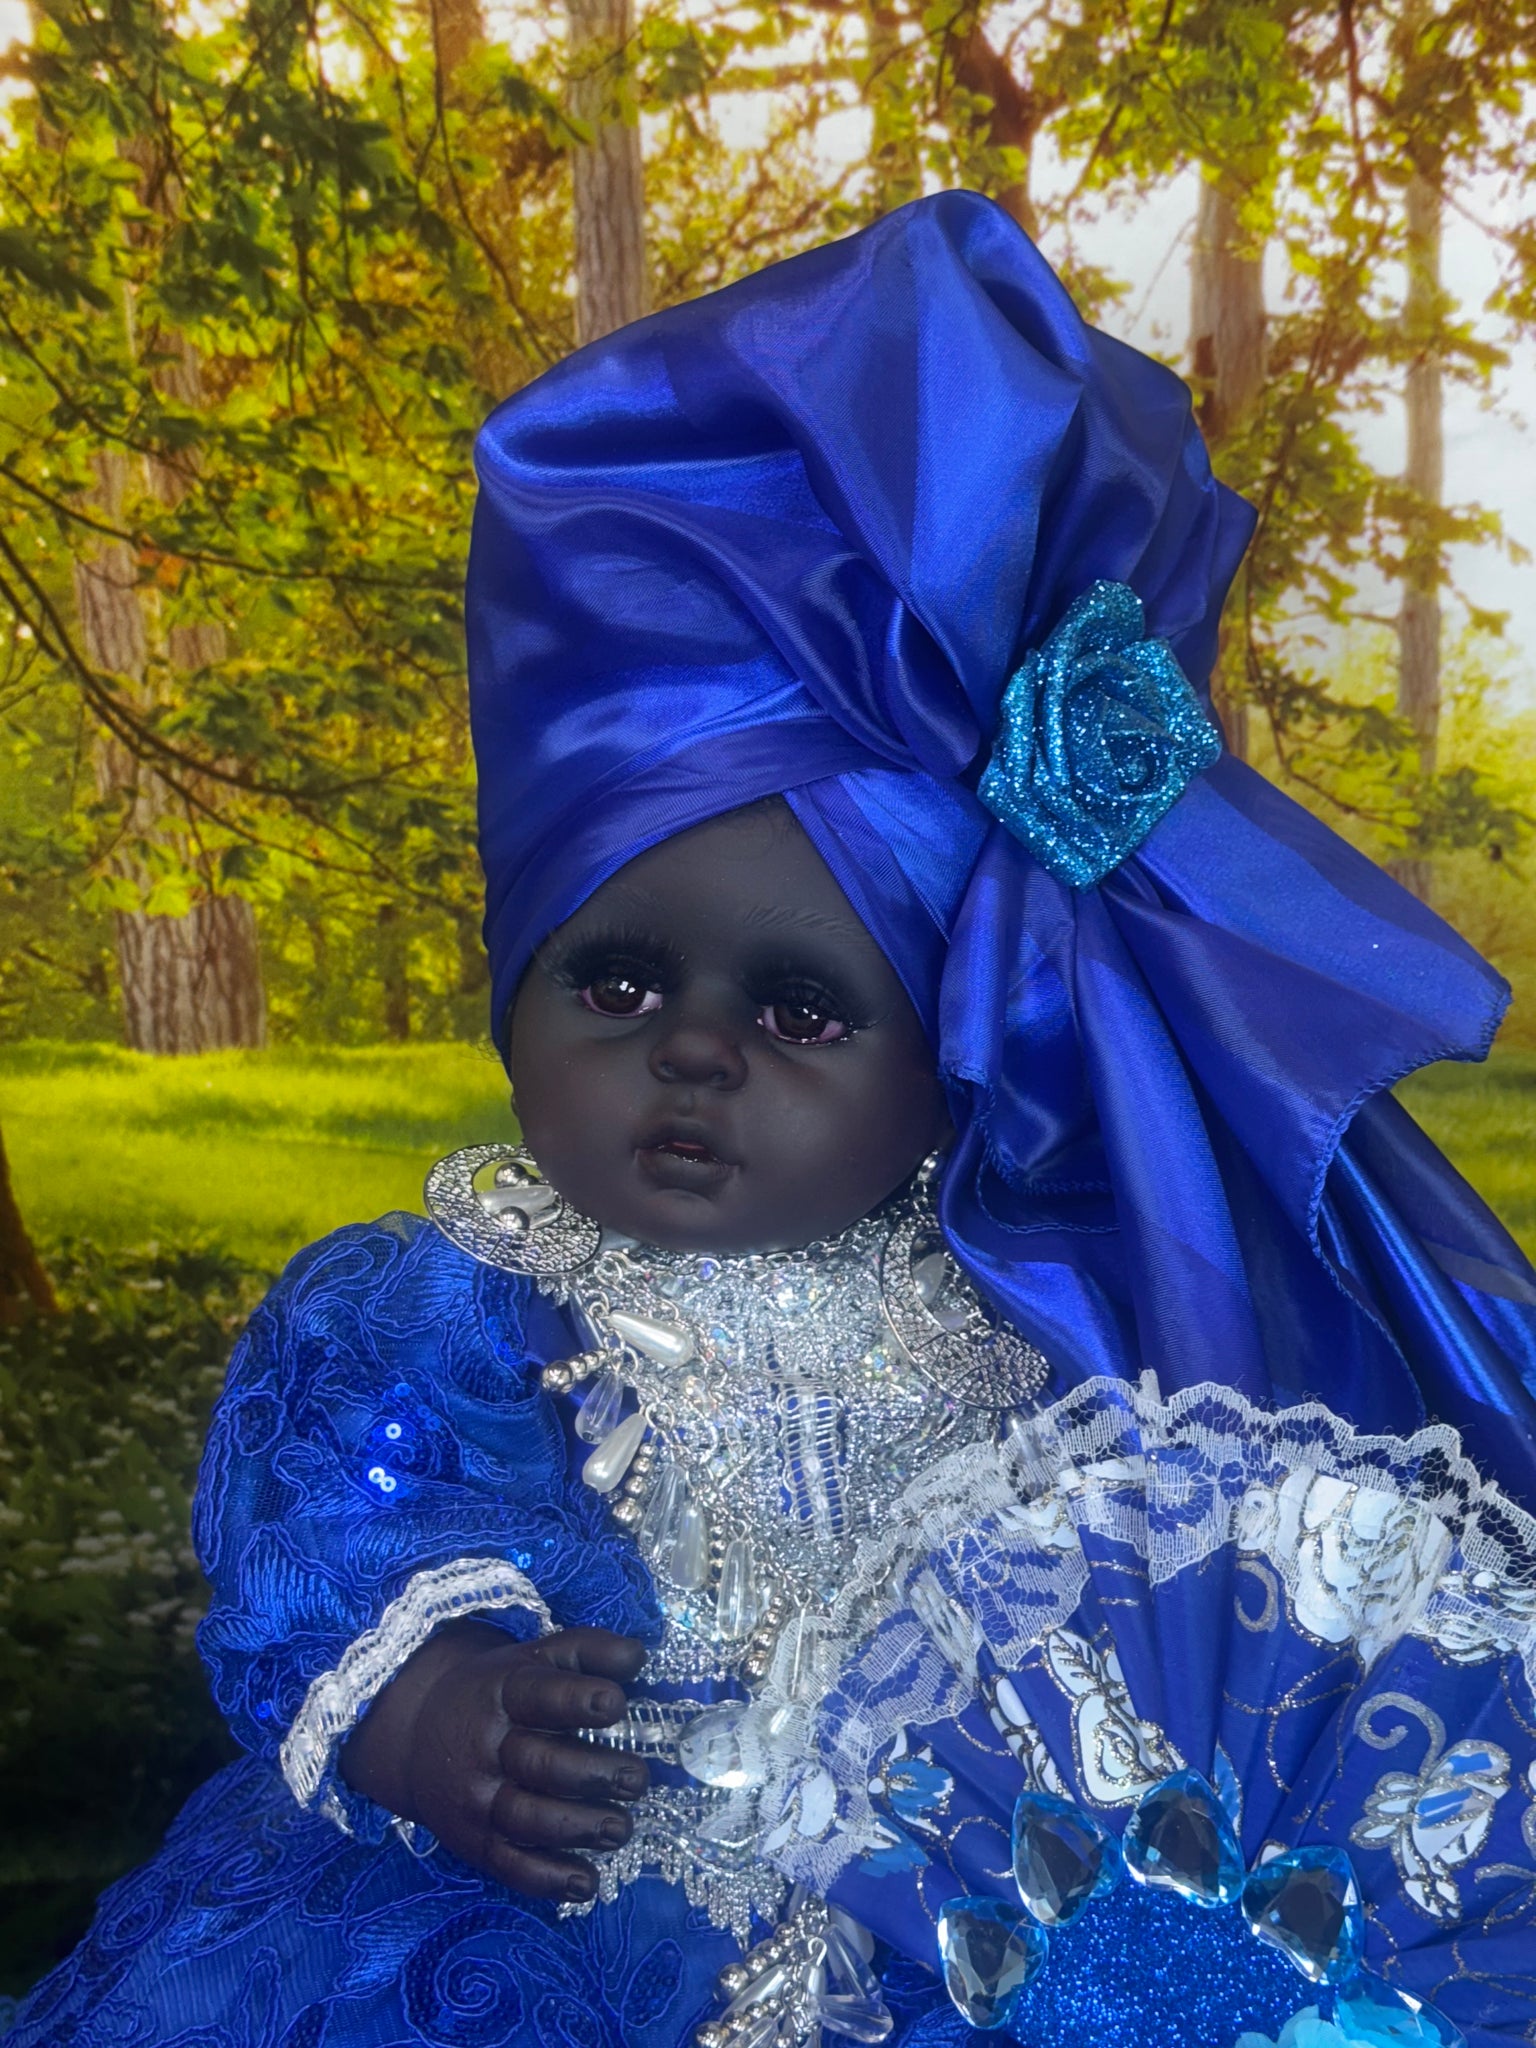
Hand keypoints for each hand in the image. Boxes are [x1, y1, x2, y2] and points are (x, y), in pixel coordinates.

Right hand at [339, 1618, 648, 1901]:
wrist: (416, 1733)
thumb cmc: (499, 1691)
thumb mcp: (536, 1656)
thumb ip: (588, 1651)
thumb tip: (639, 1656)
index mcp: (504, 1692)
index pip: (539, 1695)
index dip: (577, 1700)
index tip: (615, 1703)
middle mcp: (486, 1746)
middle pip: (539, 1763)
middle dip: (592, 1773)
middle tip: (637, 1778)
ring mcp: (477, 1798)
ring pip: (527, 1818)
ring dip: (578, 1827)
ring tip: (620, 1828)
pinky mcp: (474, 1842)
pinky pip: (510, 1866)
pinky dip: (548, 1879)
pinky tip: (586, 1882)